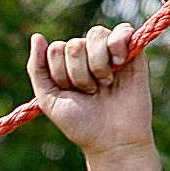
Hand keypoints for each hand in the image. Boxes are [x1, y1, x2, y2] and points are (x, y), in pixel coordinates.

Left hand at [26, 24, 154, 156]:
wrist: (113, 140)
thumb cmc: (81, 124)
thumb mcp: (49, 99)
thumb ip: (37, 69)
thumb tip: (36, 36)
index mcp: (66, 65)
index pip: (55, 50)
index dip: (60, 74)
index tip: (71, 94)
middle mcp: (87, 55)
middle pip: (73, 45)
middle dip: (78, 74)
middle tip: (91, 93)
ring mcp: (109, 52)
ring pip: (94, 35)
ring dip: (97, 66)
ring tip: (105, 85)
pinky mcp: (133, 51)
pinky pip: (122, 30)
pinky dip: (117, 46)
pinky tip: (118, 65)